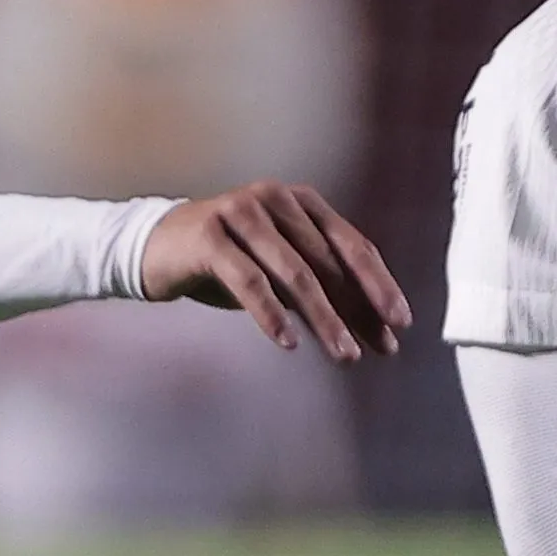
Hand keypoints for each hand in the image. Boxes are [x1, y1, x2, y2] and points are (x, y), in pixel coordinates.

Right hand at [143, 181, 409, 360]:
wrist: (156, 248)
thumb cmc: (228, 262)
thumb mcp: (281, 273)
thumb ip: (323, 290)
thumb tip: (375, 330)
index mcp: (303, 203)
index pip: (353, 246)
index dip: (379, 285)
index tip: (400, 323)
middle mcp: (277, 199)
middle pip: (330, 262)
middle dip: (359, 309)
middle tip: (381, 348)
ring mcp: (242, 212)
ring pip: (295, 272)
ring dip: (325, 318)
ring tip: (345, 355)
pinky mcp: (210, 235)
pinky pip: (249, 280)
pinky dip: (271, 314)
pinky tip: (288, 342)